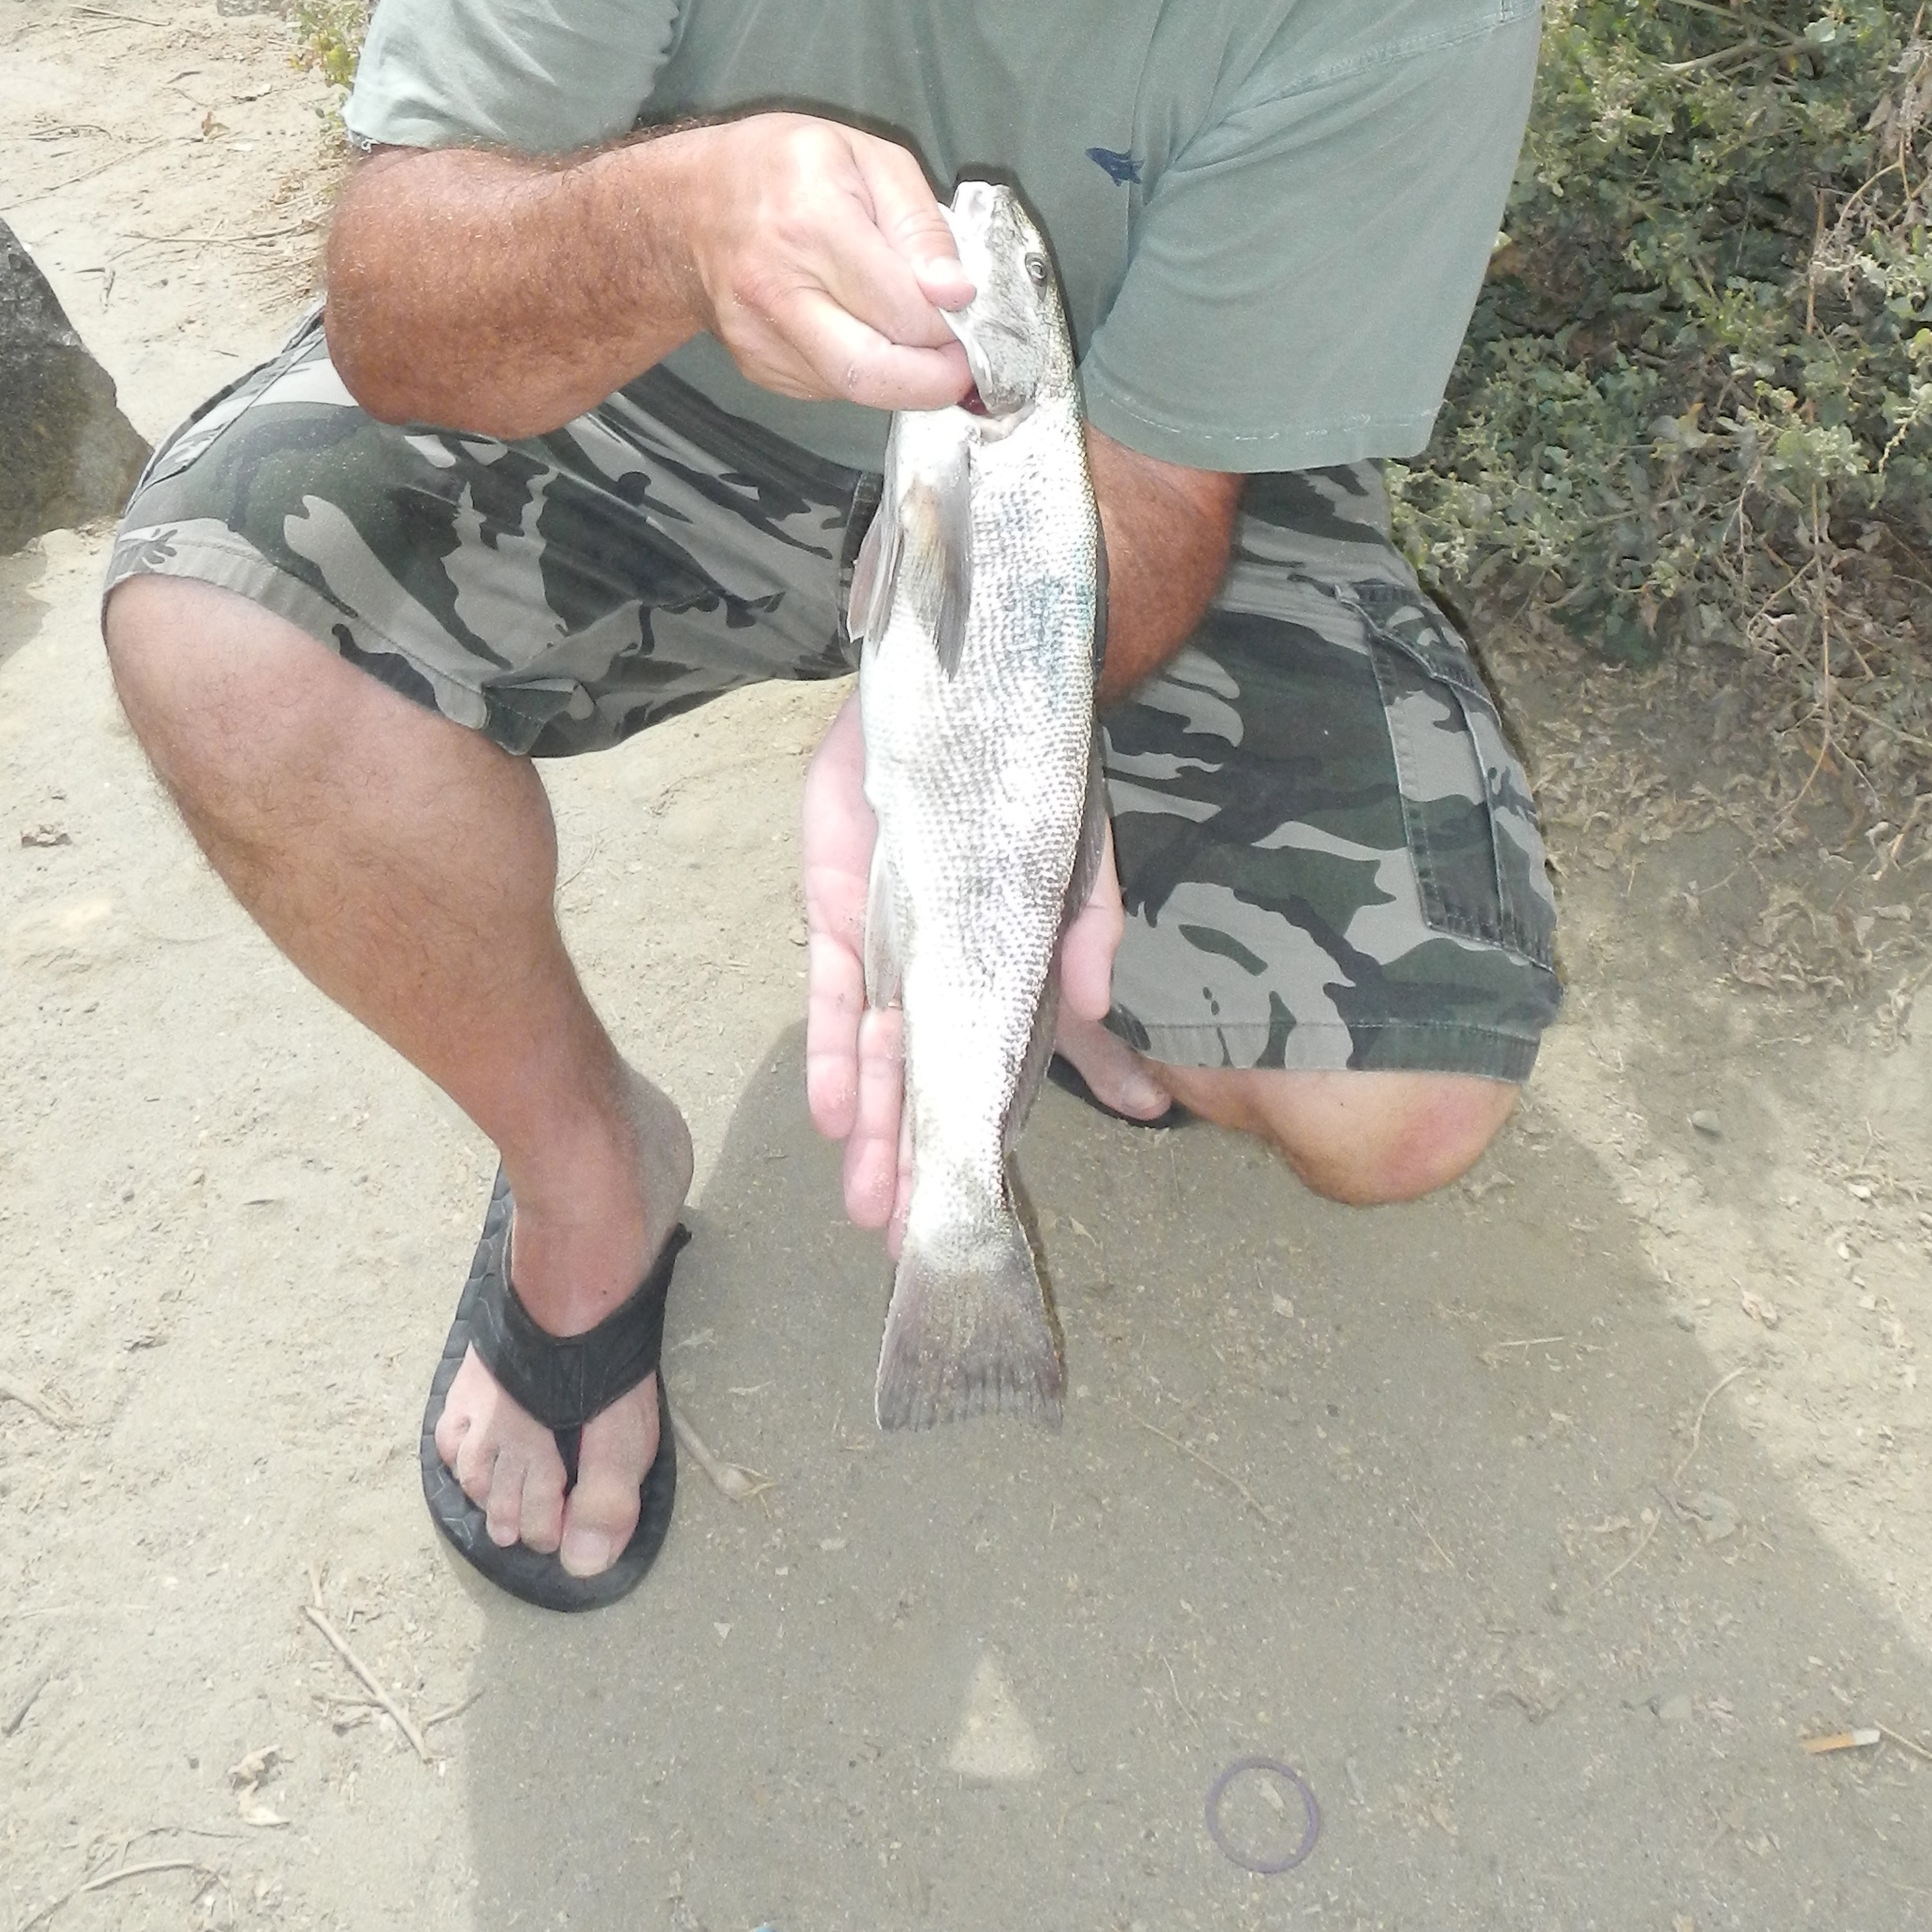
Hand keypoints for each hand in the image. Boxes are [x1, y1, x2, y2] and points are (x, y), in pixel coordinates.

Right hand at [678, 116, 973, 412]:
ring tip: (919, 341)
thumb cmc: (785, 167)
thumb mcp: (869, 158)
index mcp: (811, 223)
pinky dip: (866, 372)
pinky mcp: (756, 367)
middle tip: (963, 363)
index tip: (973, 316)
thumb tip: (957, 292)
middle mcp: (776, 288)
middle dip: (935, 380)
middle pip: (872, 370)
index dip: (953, 324)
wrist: (688, 206)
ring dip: (903, 378)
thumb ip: (920, 224)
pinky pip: (831, 388)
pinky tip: (866, 334)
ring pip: (855, 389)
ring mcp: (759, 336)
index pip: (902, 306)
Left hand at [801, 692, 1124, 1252]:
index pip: (998, 1072)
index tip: (986, 1208)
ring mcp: (887, 950)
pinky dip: (837, 1055)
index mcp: (1003, 971)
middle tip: (906, 1244)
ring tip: (868, 1207)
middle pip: (928, 1088)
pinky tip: (836, 1116)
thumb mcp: (1070, 841)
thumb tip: (1097, 1005)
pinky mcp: (834, 915)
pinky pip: (834, 1000)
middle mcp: (943, 976)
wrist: (945, 687)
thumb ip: (1085, 918)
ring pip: (878, 1062)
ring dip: (873, 1133)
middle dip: (916, 1166)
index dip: (990, 1137)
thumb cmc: (1019, 769)